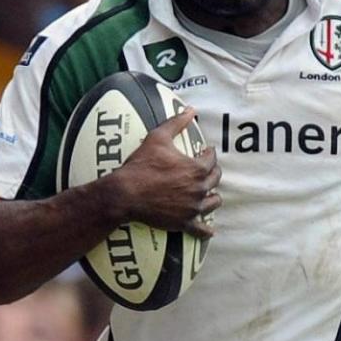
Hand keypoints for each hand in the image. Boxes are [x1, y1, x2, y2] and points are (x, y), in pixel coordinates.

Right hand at [111, 108, 221, 238]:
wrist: (125, 194)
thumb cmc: (141, 165)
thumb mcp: (158, 137)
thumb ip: (176, 123)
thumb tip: (190, 110)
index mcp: (196, 169)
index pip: (212, 159)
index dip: (209, 153)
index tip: (206, 151)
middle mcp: (199, 189)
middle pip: (215, 180)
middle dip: (213, 172)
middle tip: (207, 169)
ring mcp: (192, 208)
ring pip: (213, 203)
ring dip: (212, 197)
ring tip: (209, 194)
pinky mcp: (183, 223)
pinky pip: (201, 230)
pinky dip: (206, 230)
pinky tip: (210, 231)